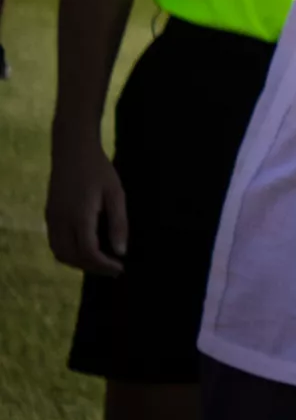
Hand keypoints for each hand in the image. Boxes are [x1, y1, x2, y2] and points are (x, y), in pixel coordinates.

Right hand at [46, 132, 128, 275]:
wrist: (72, 150)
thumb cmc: (99, 170)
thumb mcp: (116, 194)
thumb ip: (119, 223)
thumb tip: (121, 251)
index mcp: (79, 215)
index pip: (88, 251)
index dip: (104, 265)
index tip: (120, 268)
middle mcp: (60, 219)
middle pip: (71, 256)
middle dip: (92, 268)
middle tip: (113, 269)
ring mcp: (51, 217)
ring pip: (59, 252)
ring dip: (78, 263)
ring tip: (101, 263)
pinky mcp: (49, 215)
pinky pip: (55, 243)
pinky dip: (69, 253)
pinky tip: (86, 250)